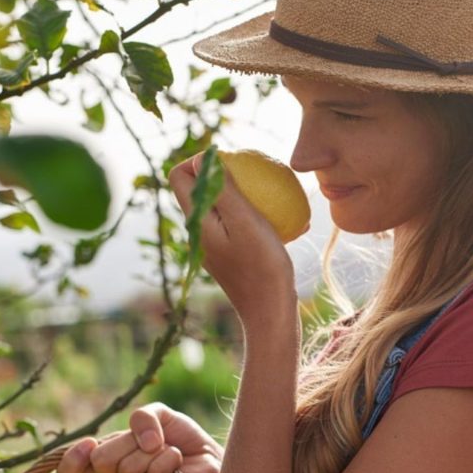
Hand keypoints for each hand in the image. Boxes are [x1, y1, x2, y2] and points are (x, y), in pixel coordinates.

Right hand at [56, 402, 221, 472]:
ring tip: (169, 453)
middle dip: (131, 442)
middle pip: (102, 460)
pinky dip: (167, 459)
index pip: (74, 469)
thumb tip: (145, 441)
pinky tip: (176, 461)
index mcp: (112, 459)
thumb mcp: (160, 414)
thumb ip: (144, 417)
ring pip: (127, 468)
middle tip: (153, 442)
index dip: (72, 462)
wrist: (213, 456)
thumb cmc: (183, 439)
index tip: (87, 446)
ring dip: (154, 451)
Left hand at [168, 152, 297, 327]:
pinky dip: (261, 219)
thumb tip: (201, 158)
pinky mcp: (233, 255)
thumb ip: (221, 189)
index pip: (179, 175)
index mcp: (196, 221)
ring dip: (248, 196)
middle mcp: (200, 232)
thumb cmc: (261, 266)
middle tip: (259, 174)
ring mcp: (216, 245)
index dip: (199, 159)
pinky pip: (241, 226)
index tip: (231, 159)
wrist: (270, 314)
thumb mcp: (245, 220)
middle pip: (201, 188)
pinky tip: (293, 224)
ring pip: (224, 206)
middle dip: (226, 174)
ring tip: (279, 195)